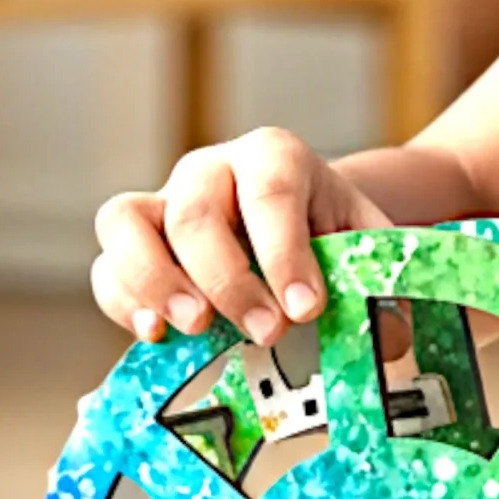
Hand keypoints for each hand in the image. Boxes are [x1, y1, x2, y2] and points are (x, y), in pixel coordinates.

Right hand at [91, 126, 392, 345]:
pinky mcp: (134, 243)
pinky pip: (107, 266)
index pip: (271, 192)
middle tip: (265, 331)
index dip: (285, 252)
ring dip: (156, 281)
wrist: (303, 222)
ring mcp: (164, 201)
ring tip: (197, 328)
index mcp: (275, 157)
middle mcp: (211, 169)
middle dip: (227, 278)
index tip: (307, 308)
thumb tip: (391, 342)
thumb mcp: (368, 246)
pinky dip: (124, 302)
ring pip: (127, 222)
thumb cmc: (334, 235)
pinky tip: (155, 336)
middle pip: (195, 210)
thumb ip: (379, 284)